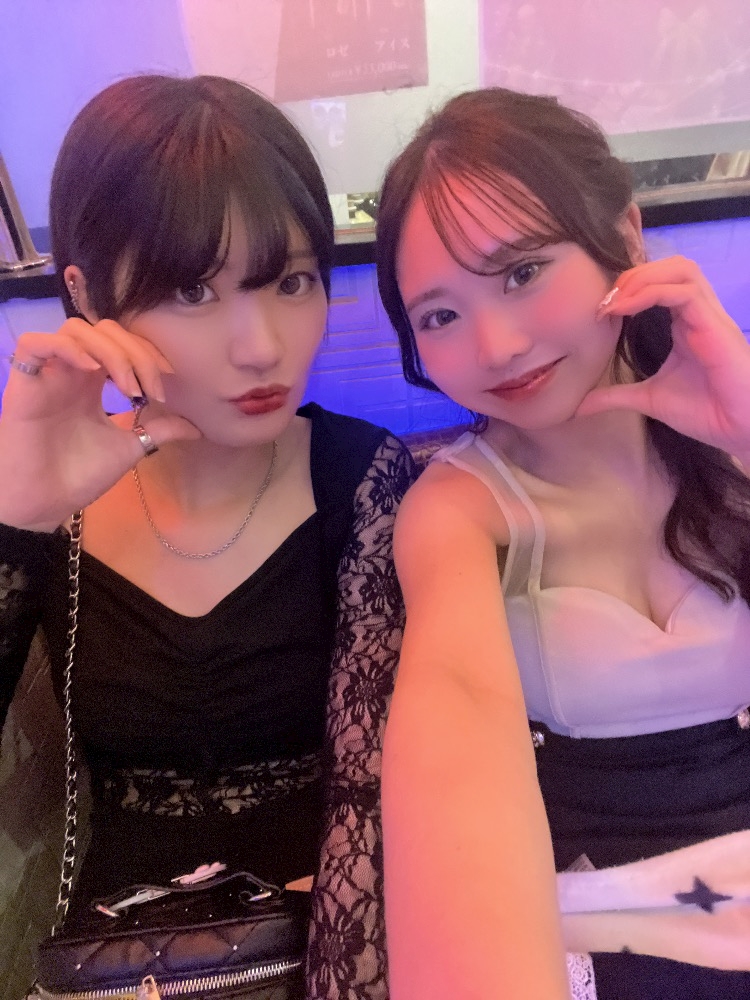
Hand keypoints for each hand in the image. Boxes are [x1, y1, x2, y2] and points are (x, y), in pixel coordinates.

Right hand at [0, 318, 200, 530]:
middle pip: (104, 330)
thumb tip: (197, 428)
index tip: (165, 388)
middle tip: (149, 390)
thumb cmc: (79, 475)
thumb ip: (158, 431)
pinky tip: (89, 370)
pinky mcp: (23, 383)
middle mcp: (72, 371)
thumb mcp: (129, 448)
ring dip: (109, 351)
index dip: (147, 354)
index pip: (122, 343)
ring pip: (74, 329)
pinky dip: (66, 347)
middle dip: (135, 352)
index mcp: (93, 382)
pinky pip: (34, 344)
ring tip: (126, 387)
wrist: (45, 503)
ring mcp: (47, 374)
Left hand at [576, 256, 749, 458]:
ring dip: (642, 277)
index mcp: (685, 321)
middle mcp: (698, 311)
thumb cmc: (705, 410)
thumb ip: (615, 396)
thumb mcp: (648, 399)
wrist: (739, 428)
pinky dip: (651, 293)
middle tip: (606, 300)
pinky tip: (625, 309)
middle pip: (671, 265)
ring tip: (615, 301)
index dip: (628, 287)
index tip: (600, 311)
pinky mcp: (714, 325)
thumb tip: (578, 406)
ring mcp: (708, 315)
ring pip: (681, 268)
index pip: (660, 282)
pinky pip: (683, 292)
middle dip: (634, 274)